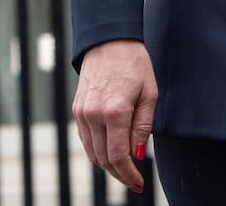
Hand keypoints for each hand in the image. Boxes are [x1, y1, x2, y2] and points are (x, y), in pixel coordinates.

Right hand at [73, 39, 157, 192]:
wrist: (109, 41)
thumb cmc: (135, 64)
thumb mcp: (149, 93)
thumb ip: (143, 126)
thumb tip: (137, 154)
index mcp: (114, 111)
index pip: (118, 156)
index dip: (129, 174)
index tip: (139, 183)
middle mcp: (93, 115)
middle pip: (103, 159)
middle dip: (119, 174)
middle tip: (134, 180)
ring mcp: (81, 113)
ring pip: (92, 152)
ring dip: (108, 164)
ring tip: (125, 167)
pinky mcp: (76, 110)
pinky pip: (85, 139)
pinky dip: (97, 150)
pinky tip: (111, 150)